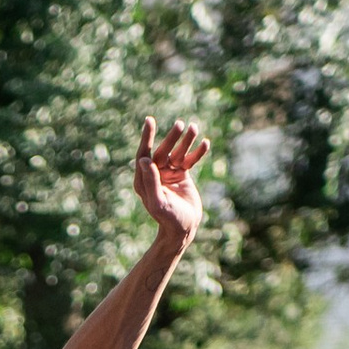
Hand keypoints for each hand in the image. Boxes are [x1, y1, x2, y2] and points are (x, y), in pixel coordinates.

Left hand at [135, 117, 208, 248]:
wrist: (184, 228)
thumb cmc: (169, 219)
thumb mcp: (159, 202)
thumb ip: (151, 181)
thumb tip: (144, 159)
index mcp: (144, 180)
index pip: (144, 154)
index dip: (146, 137)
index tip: (150, 120)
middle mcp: (155, 174)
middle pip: (162, 150)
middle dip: (171, 138)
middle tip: (181, 124)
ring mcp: (169, 173)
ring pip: (177, 152)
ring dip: (186, 141)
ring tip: (194, 128)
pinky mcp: (181, 174)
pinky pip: (189, 159)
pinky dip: (197, 152)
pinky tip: (205, 143)